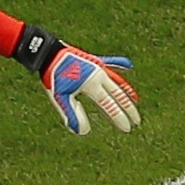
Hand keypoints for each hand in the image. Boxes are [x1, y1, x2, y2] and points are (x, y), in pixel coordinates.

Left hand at [14, 25, 138, 134]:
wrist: (48, 52)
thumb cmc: (52, 76)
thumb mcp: (59, 98)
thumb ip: (72, 115)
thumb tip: (84, 131)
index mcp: (91, 85)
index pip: (109, 105)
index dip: (119, 118)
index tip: (127, 129)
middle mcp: (99, 75)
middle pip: (119, 95)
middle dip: (129, 109)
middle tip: (136, 122)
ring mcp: (98, 67)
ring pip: (118, 81)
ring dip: (127, 92)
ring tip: (136, 101)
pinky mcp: (94, 60)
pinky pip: (112, 63)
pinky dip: (120, 65)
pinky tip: (128, 66)